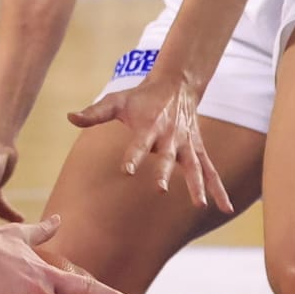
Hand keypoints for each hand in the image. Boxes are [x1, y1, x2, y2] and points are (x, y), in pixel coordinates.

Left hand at [69, 73, 232, 211]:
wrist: (176, 85)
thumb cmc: (141, 97)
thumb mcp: (116, 100)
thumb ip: (94, 112)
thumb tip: (69, 117)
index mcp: (148, 125)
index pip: (138, 143)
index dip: (133, 156)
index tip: (127, 170)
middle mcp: (170, 136)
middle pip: (166, 157)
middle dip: (163, 172)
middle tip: (160, 189)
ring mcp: (186, 144)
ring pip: (194, 166)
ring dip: (197, 185)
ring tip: (199, 205)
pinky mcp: (197, 149)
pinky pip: (210, 171)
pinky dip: (219, 188)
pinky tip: (225, 208)